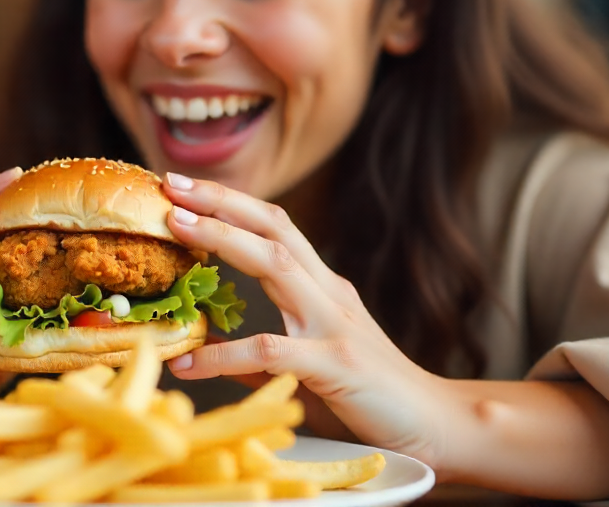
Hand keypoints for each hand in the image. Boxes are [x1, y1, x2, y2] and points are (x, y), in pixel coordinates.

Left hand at [161, 172, 449, 467]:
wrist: (437, 425)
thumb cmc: (370, 394)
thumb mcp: (310, 361)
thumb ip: (260, 352)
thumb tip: (202, 344)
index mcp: (322, 288)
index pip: (275, 227)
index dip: (231, 202)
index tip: (183, 187)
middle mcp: (328, 294)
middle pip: (274, 227)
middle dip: (222, 200)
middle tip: (172, 183)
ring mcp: (334, 325)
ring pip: (276, 265)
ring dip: (223, 238)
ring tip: (175, 227)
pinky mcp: (336, 366)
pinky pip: (270, 352)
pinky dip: (224, 355)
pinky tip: (187, 364)